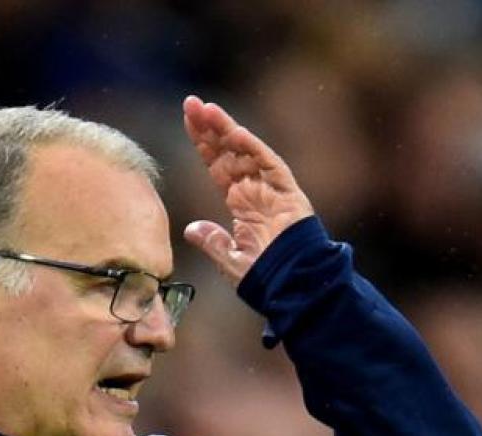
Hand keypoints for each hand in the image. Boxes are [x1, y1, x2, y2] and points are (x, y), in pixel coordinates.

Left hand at [182, 95, 313, 283]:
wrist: (293, 286)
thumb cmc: (265, 278)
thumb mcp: (229, 259)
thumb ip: (212, 241)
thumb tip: (192, 228)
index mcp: (242, 203)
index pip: (218, 166)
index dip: (203, 144)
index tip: (188, 121)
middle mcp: (255, 190)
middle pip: (229, 151)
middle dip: (210, 127)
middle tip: (190, 102)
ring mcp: (272, 188)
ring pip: (246, 151)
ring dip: (226, 129)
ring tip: (205, 109)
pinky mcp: (287, 191)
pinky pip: (268, 163)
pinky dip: (252, 147)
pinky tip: (233, 131)